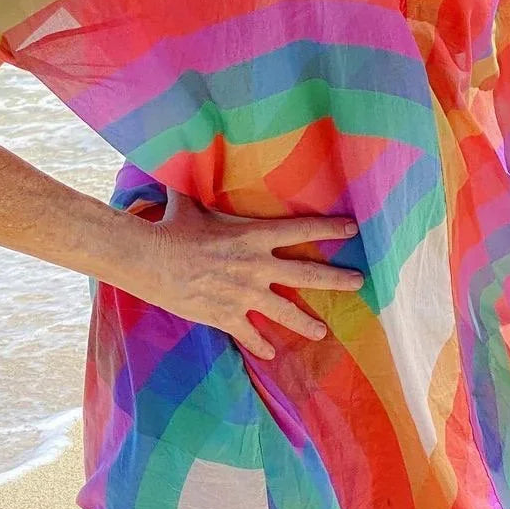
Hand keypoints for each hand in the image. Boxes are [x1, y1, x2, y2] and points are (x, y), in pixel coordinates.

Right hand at [142, 188, 364, 360]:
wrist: (151, 260)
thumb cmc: (172, 227)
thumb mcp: (193, 202)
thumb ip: (202, 184)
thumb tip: (193, 155)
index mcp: (254, 235)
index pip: (301, 229)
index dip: (329, 228)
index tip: (352, 229)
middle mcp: (256, 266)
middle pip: (306, 274)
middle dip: (336, 279)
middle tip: (358, 282)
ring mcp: (243, 294)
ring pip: (285, 312)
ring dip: (306, 323)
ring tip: (322, 332)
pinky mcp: (226, 316)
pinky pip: (250, 334)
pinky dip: (260, 345)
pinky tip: (270, 353)